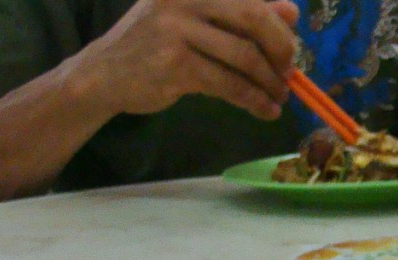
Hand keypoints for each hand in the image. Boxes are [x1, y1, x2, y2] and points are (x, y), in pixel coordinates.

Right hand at [78, 0, 299, 120]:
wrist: (105, 72)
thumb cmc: (155, 43)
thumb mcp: (196, 19)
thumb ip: (241, 13)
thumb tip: (292, 11)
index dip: (279, 27)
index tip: (291, 51)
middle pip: (252, 20)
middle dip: (280, 50)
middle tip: (289, 74)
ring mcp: (176, 30)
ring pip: (243, 57)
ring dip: (269, 82)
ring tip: (279, 97)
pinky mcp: (175, 66)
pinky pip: (228, 84)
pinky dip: (253, 100)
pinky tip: (265, 110)